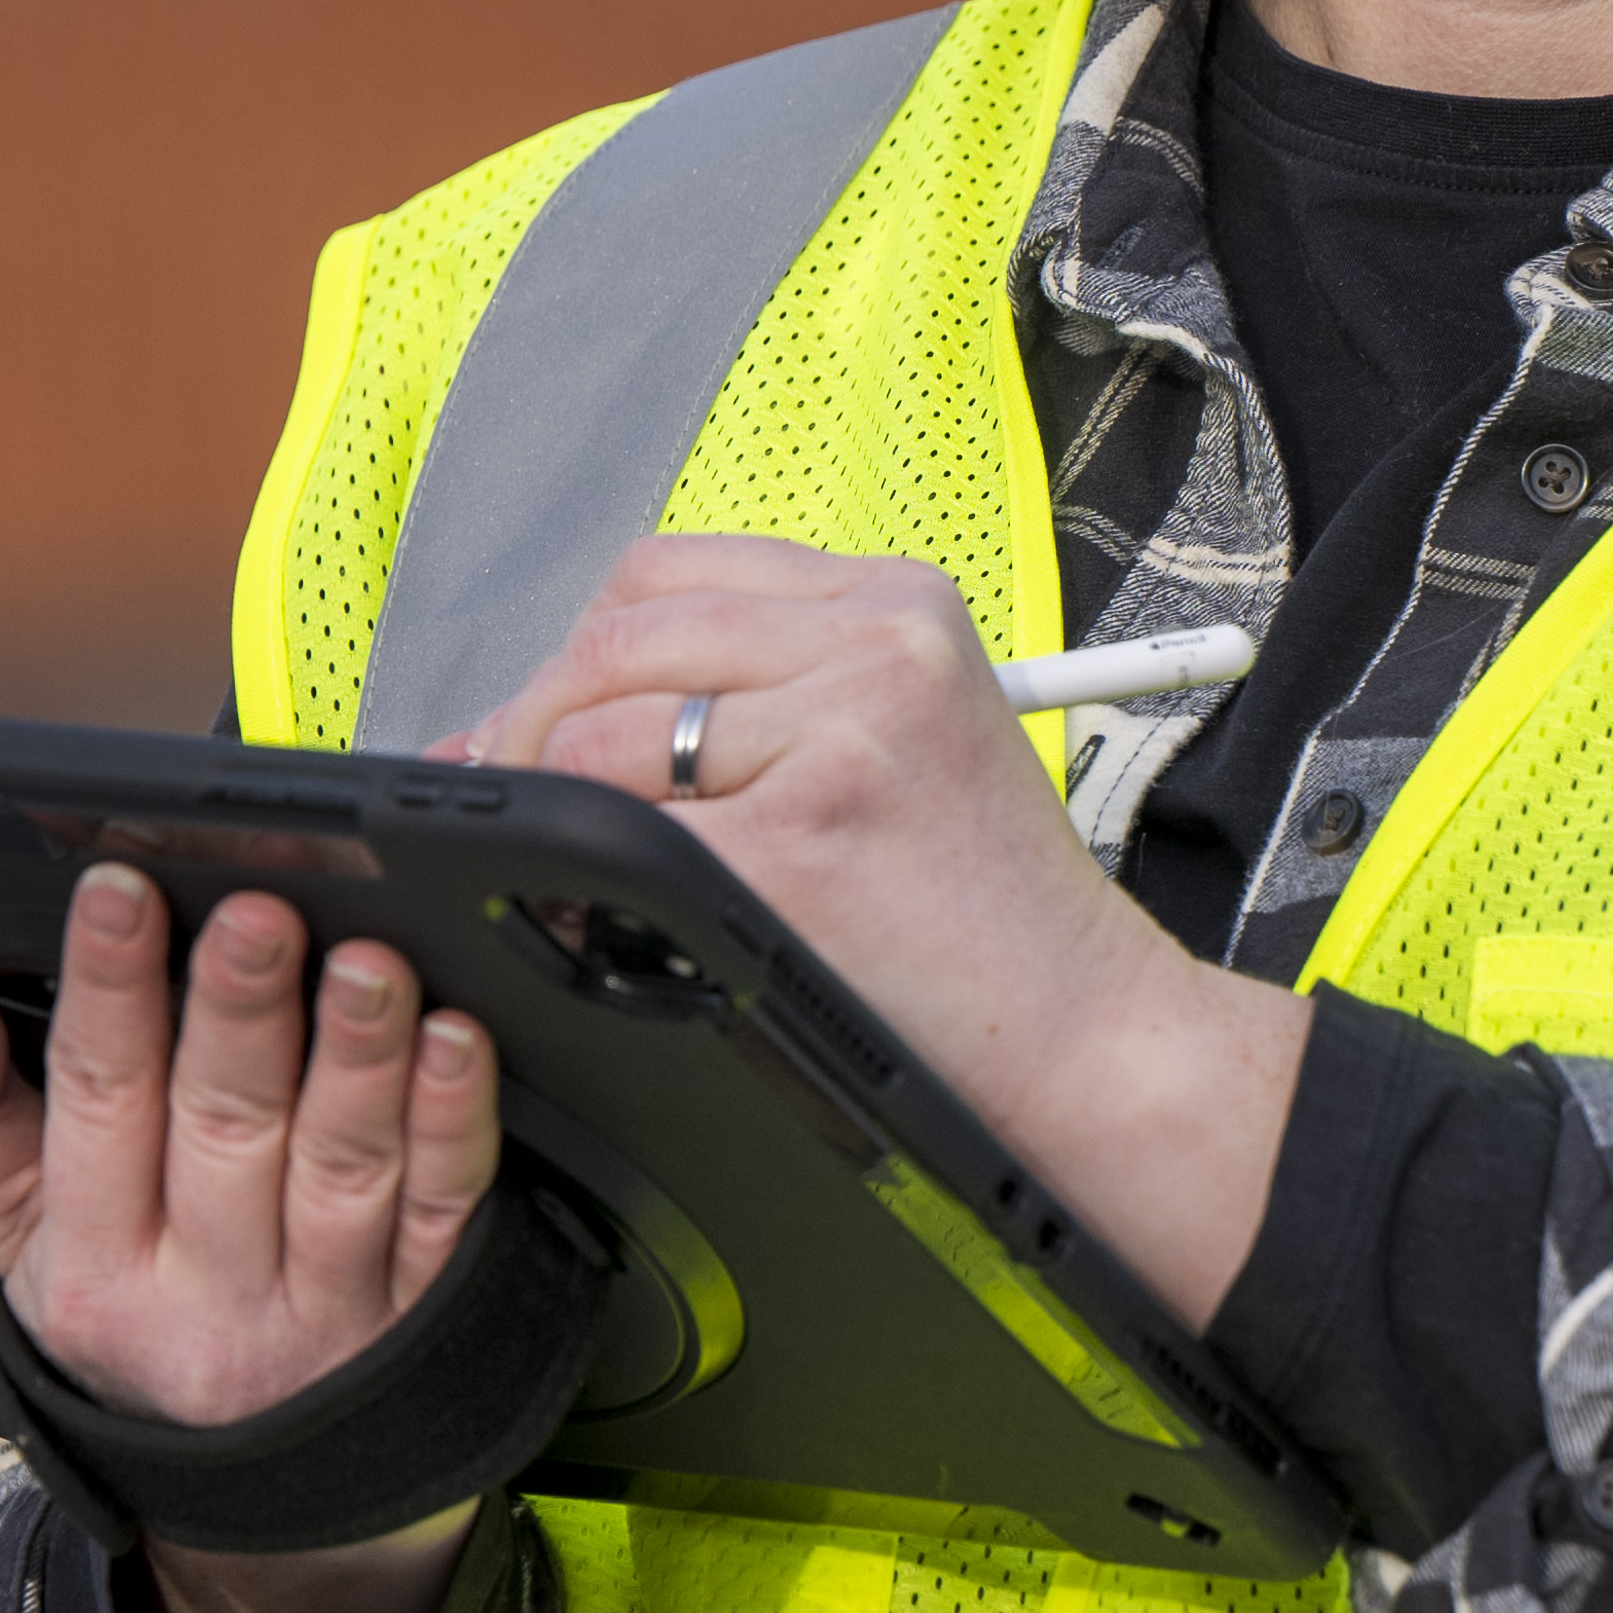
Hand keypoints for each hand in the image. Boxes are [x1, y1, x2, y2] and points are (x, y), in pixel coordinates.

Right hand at [0, 864, 496, 1612]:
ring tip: (367, 963)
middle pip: (223, 1130)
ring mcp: (325, 1313)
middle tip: (256, 914)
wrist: (269, 1518)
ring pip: (341, 1167)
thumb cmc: (138, 1334)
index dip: (107, 992)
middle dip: (238, 1014)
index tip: (121, 892)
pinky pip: (445, 1211)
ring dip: (357, 1058)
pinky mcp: (426, 1318)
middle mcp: (207, 1295)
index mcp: (92, 1268)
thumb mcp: (19, 1243)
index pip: (95, 1107)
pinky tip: (456, 1043)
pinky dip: (453, 1123)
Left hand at [481, 536, 1307, 1323]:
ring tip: (576, 871)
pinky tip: (609, 918)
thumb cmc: (983, 915)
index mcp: (896, 601)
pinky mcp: (804, 832)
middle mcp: (875, 639)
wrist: (1089, 1036)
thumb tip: (538, 713)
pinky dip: (588, 882)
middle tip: (523, 803)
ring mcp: (842, 728)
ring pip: (605, 723)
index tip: (550, 726)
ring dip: (556, 803)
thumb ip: (756, 696)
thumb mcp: (900, 741)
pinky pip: (629, 832)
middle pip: (617, 634)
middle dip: (537, 723)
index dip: (580, 656)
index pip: (666, 576)